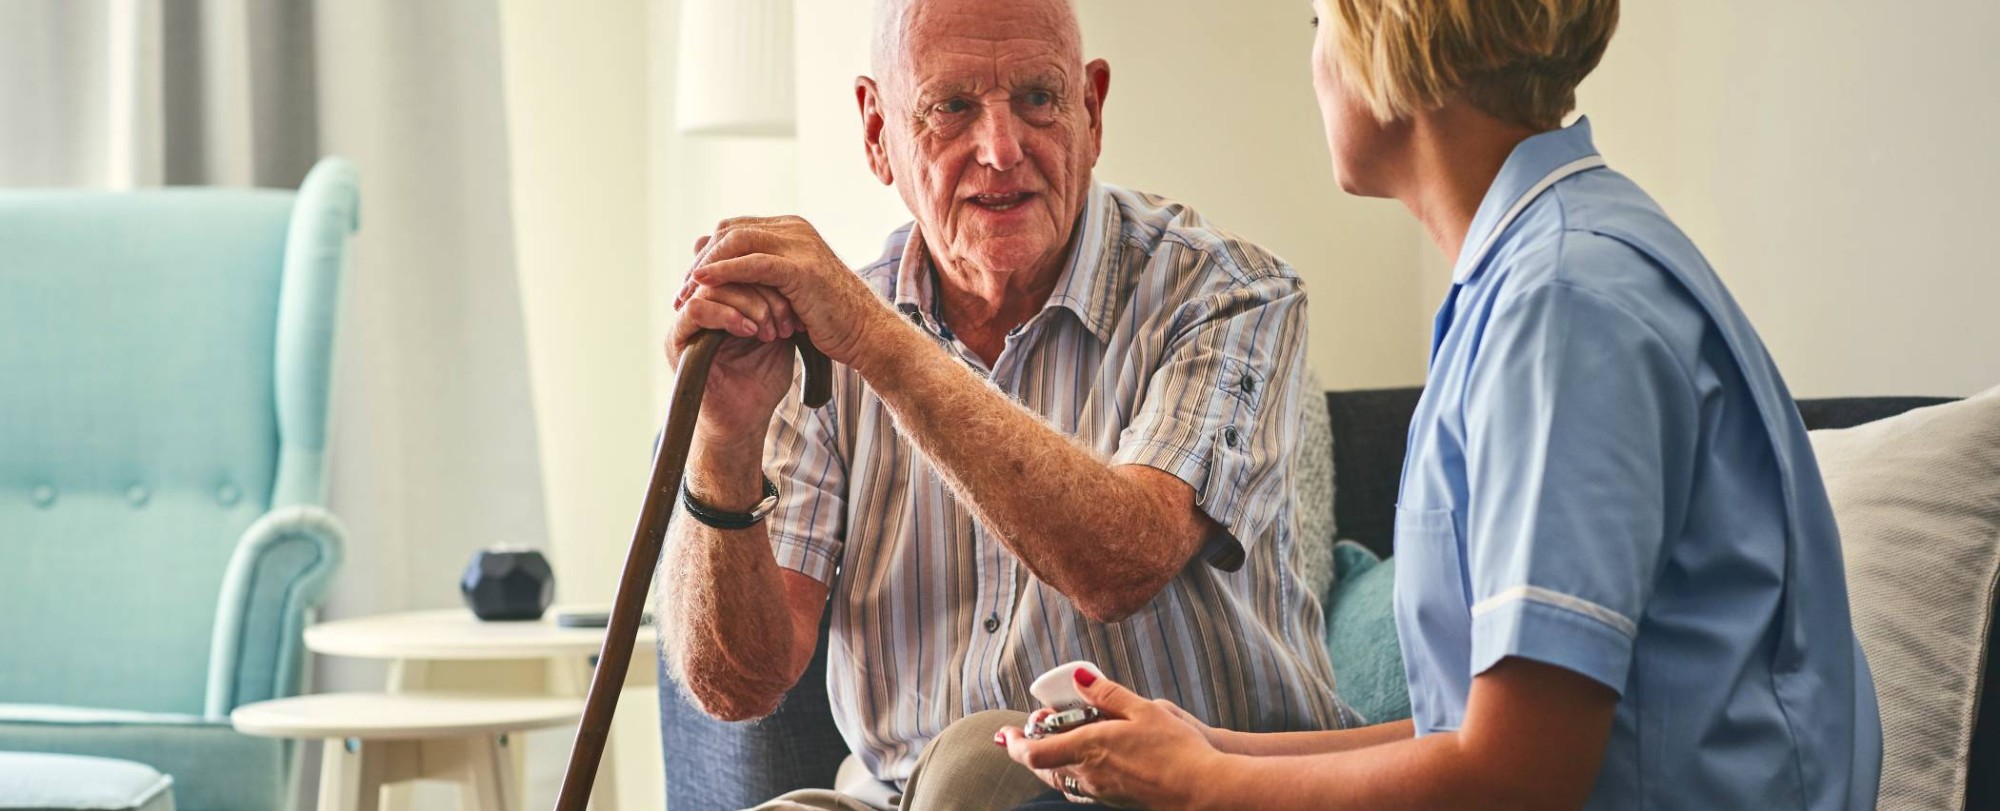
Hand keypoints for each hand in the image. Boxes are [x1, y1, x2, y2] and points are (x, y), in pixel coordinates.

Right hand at [669, 241, 801, 446]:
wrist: (745, 420)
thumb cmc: (762, 380)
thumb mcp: (777, 333)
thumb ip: (778, 303)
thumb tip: (792, 269)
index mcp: (723, 300)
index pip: (740, 266)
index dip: (768, 276)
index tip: (796, 299)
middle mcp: (702, 306)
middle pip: (726, 271)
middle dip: (761, 290)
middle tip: (784, 317)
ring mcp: (687, 322)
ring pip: (712, 286)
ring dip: (747, 303)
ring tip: (769, 327)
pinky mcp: (678, 340)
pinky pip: (696, 310)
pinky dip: (725, 315)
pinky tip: (749, 331)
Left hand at [682, 216, 893, 370]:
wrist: (867, 334)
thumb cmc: (830, 318)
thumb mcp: (789, 290)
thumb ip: (761, 277)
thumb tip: (720, 276)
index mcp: (791, 230)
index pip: (734, 229)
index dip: (707, 253)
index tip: (689, 284)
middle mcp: (795, 230)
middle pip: (730, 231)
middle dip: (701, 260)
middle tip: (681, 292)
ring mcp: (800, 245)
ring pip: (737, 241)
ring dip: (706, 267)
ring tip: (687, 292)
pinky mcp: (801, 269)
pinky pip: (752, 263)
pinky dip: (724, 271)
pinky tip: (703, 284)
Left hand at [1000, 670, 1222, 809]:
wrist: (1202, 790)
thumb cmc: (1177, 750)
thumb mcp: (1144, 710)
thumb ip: (1108, 694)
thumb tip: (1078, 677)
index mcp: (1090, 749)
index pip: (1034, 753)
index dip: (1014, 745)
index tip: (1004, 735)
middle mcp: (1089, 775)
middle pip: (1043, 767)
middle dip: (1031, 747)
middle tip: (1033, 727)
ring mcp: (1102, 792)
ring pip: (1061, 778)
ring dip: (1050, 760)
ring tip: (1055, 741)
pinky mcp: (1116, 801)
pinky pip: (1081, 787)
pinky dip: (1071, 771)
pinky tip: (1085, 760)